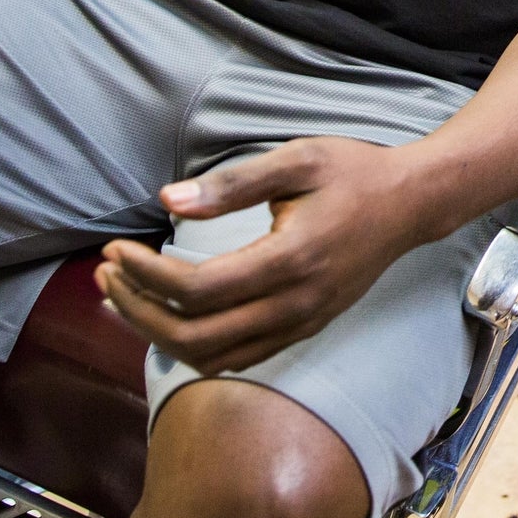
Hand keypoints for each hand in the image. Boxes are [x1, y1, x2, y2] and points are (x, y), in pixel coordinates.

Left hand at [96, 137, 435, 374]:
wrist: (411, 204)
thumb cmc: (354, 173)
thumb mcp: (297, 159)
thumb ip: (232, 184)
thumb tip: (167, 199)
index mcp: (290, 260)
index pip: (197, 289)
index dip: (144, 275)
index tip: (115, 249)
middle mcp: (295, 304)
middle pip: (195, 335)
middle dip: (138, 310)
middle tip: (106, 275)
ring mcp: (301, 323)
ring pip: (213, 357)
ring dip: (159, 335)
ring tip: (123, 299)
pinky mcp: (304, 329)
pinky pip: (239, 358)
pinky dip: (194, 348)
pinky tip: (169, 319)